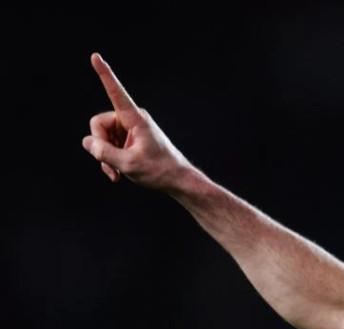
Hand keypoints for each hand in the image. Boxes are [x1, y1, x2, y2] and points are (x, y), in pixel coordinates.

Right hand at [82, 53, 192, 189]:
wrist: (177, 180)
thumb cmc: (159, 171)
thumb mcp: (129, 164)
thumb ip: (104, 152)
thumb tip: (88, 142)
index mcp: (135, 118)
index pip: (116, 92)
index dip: (105, 74)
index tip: (96, 56)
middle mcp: (130, 119)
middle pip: (99, 124)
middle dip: (100, 146)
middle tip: (112, 167)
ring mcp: (128, 129)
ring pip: (102, 137)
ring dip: (105, 157)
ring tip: (117, 173)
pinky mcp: (128, 139)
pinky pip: (108, 145)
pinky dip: (110, 160)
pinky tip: (118, 173)